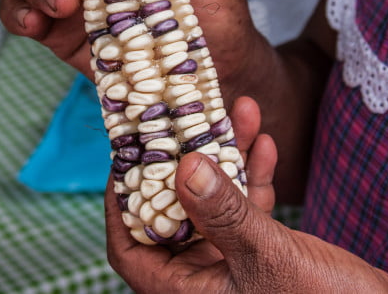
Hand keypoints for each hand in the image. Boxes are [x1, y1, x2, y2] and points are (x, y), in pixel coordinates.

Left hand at [106, 97, 387, 293]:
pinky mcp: (262, 247)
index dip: (121, 203)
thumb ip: (225, 212)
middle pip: (177, 210)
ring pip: (217, 199)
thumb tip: (184, 166)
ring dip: (228, 156)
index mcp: (187, 291)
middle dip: (185, 160)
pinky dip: (255, 174)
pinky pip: (249, 204)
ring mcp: (233, 259)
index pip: (130, 247)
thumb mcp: (266, 256)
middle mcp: (204, 275)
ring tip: (237, 111)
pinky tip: (264, 140)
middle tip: (184, 116)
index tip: (126, 155)